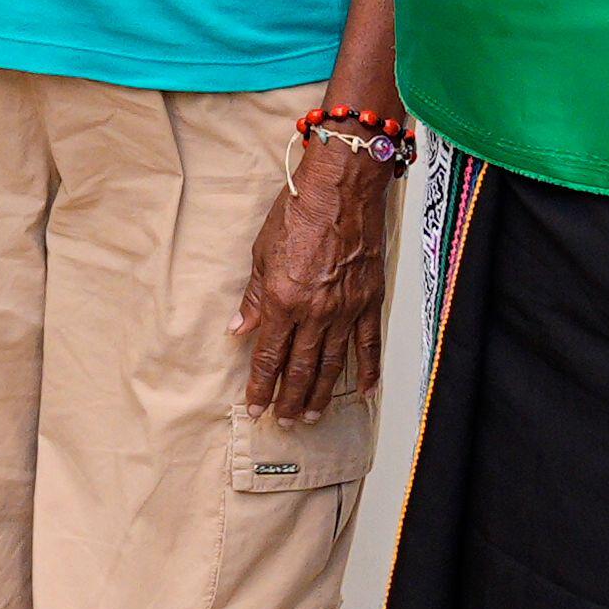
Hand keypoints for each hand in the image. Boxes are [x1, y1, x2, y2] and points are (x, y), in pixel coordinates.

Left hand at [231, 137, 390, 420]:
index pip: (269, 356)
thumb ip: (254, 295)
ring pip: (331, 364)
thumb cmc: (298, 211)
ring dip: (319, 393)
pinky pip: (368, 344)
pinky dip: (366, 370)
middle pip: (300, 368)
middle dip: (288, 399)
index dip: (261, 386)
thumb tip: (239, 328)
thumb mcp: (262, 251)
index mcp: (282, 300)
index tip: (255, 408)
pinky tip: (362, 391)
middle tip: (283, 422)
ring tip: (310, 416)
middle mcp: (314, 311)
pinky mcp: (369, 300)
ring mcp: (345, 309)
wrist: (342, 186)